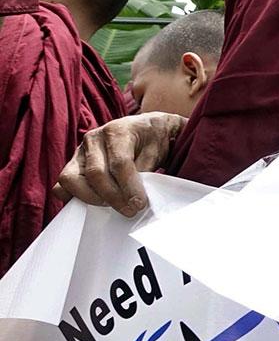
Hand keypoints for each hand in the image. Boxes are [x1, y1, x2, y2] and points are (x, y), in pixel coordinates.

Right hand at [55, 113, 185, 216]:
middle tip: (130, 210)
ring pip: (71, 180)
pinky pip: (61, 186)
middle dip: (113, 197)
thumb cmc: (151, 141)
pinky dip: (73, 198)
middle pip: (95, 174)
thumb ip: (145, 171)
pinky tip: (95, 204)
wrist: (145, 130)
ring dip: (92, 199)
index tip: (139, 204)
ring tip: (113, 206)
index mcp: (117, 131)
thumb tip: (133, 197)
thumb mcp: (156, 150)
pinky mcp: (72, 166)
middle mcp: (93, 139)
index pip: (119, 163)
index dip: (129, 187)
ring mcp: (79, 152)